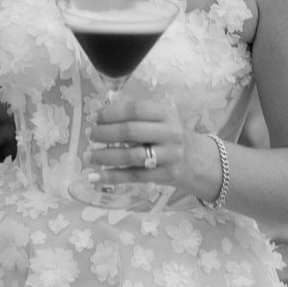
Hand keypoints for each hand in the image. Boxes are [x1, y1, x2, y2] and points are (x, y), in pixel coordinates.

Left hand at [85, 96, 213, 208]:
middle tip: (89, 134)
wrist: (198, 160)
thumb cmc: (170, 135)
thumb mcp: (160, 118)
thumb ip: (136, 114)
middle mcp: (170, 133)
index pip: (135, 110)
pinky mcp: (165, 175)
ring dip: (104, 156)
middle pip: (130, 132)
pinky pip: (134, 176)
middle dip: (104, 133)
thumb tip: (101, 113)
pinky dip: (112, 177)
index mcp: (166, 113)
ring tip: (89, 155)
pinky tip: (95, 177)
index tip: (93, 117)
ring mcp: (169, 156)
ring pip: (130, 156)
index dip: (110, 113)